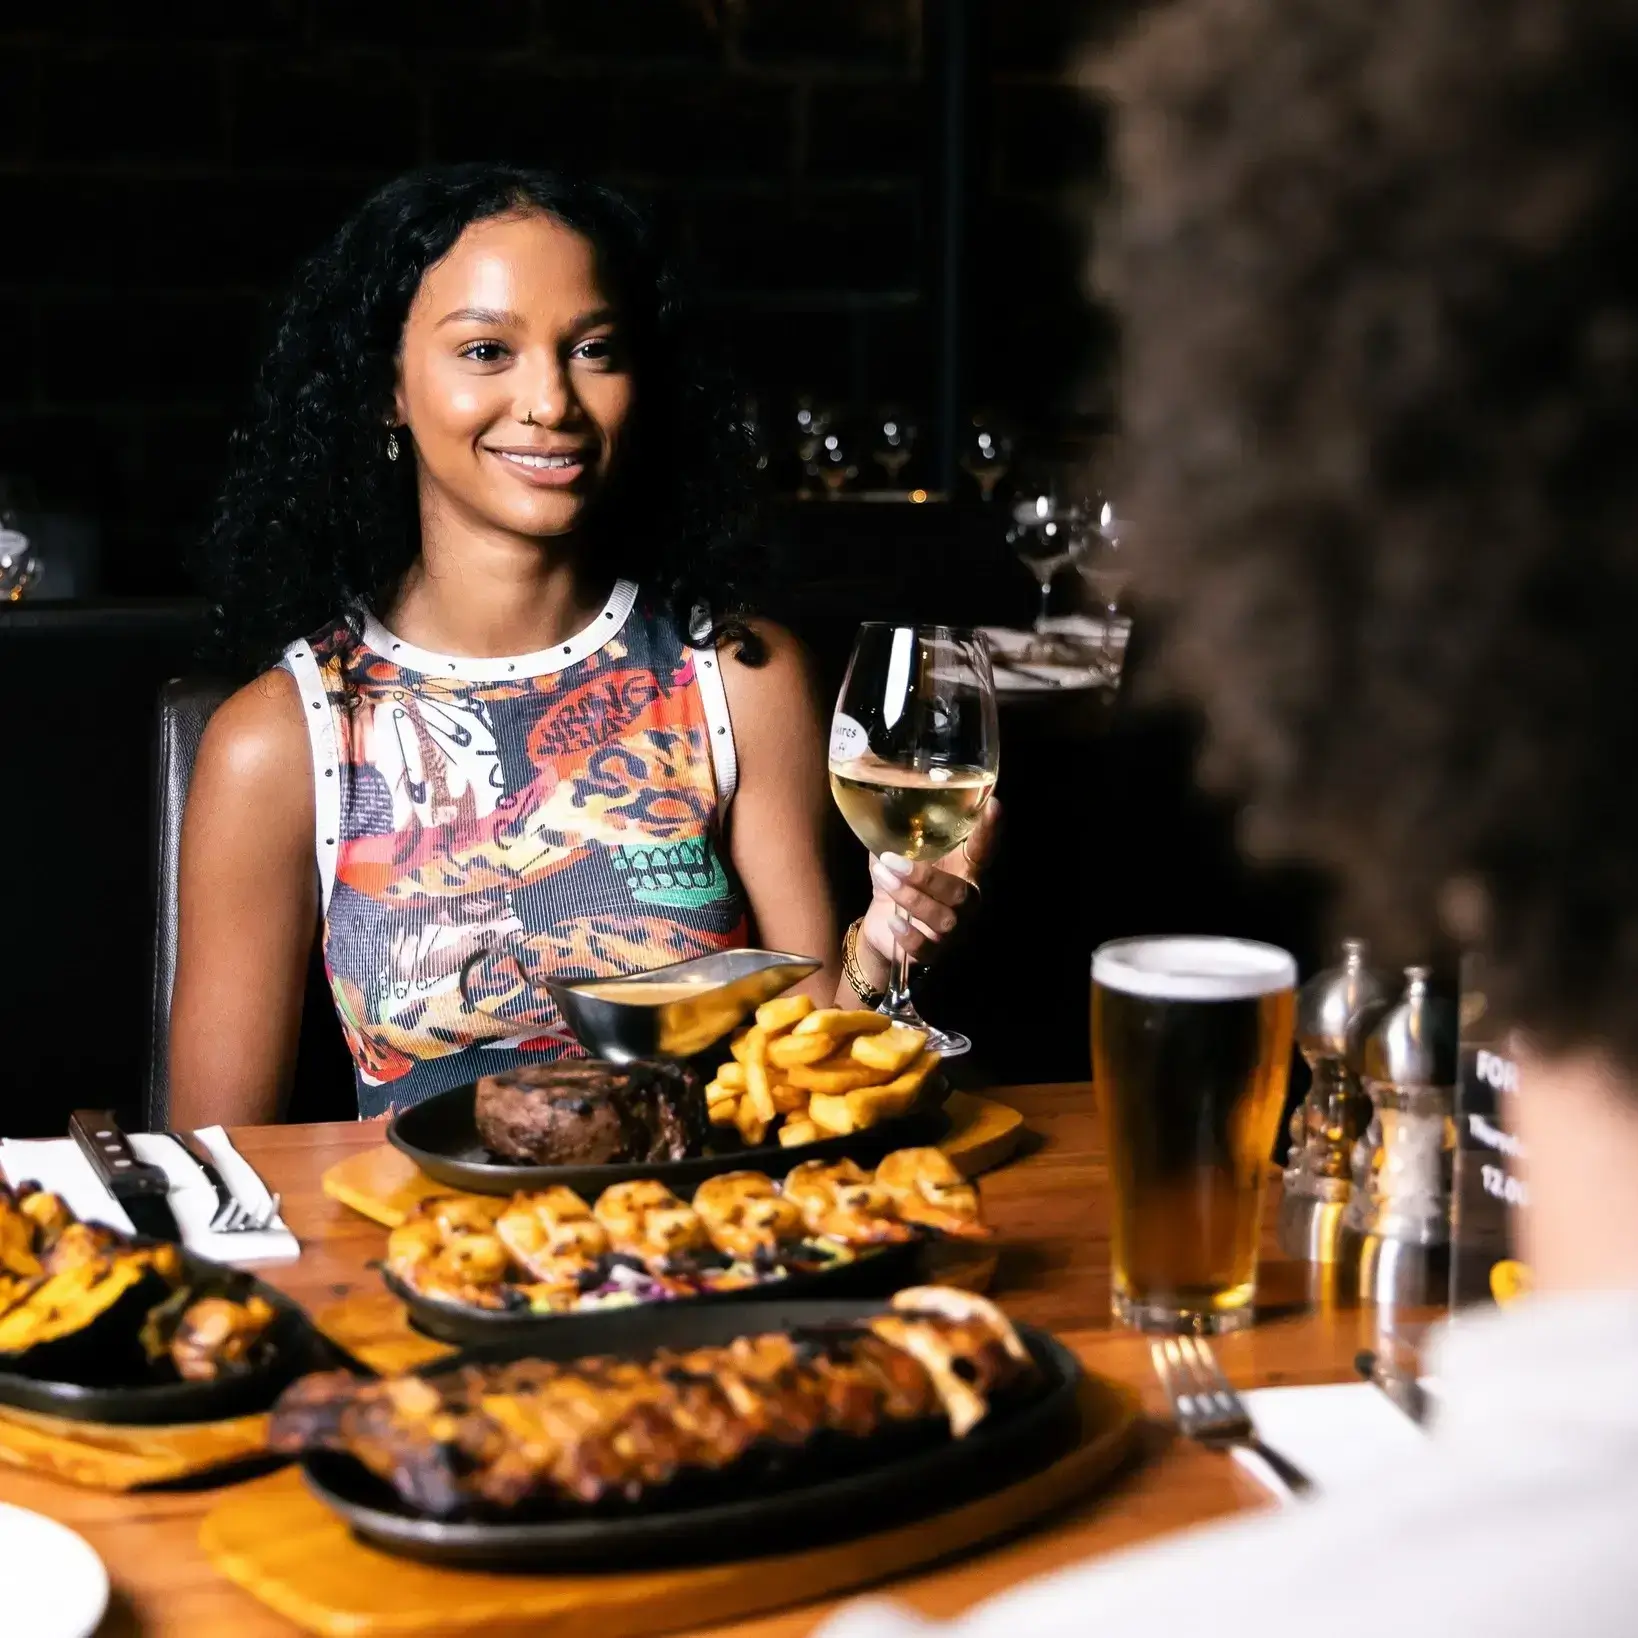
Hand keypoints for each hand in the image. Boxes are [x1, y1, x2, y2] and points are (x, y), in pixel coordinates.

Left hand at [856, 799, 1001, 979]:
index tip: (994, 804)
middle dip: (926, 877)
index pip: (983, 849)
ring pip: (944, 919)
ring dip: (911, 899)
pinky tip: (892, 922)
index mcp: (962, 869)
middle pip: (961, 892)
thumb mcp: (895, 853)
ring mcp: (953, 930)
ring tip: (884, 880)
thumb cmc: (898, 881)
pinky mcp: (933, 953)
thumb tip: (877, 796)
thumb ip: (896, 831)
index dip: (990, 830)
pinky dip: (909, 935)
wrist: (883, 927)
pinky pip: (928, 949)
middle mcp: (966, 900)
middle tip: (892, 861)